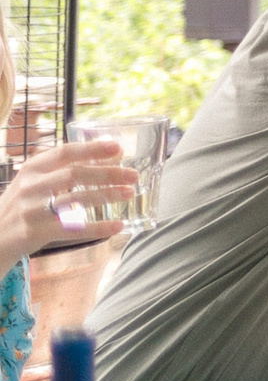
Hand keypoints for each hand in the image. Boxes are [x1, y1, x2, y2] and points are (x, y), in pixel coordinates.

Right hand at [0, 140, 134, 268]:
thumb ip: (61, 170)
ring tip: (129, 193)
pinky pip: (73, 229)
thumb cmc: (20, 207)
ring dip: (107, 195)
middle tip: (134, 175)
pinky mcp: (35, 232)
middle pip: (75, 174)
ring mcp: (32, 210)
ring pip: (76, 199)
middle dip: (108, 173)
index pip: (65, 152)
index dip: (92, 148)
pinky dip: (99, 227)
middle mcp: (30, 187)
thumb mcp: (32, 183)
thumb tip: (109, 158)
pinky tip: (118, 226)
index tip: (118, 147)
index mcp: (31, 169)